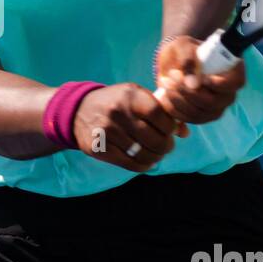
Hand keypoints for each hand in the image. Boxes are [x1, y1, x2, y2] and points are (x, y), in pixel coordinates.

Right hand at [71, 83, 188, 172]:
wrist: (78, 110)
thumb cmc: (116, 103)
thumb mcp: (136, 97)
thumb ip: (161, 111)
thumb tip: (184, 132)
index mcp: (130, 96)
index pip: (161, 116)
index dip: (171, 127)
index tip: (170, 130)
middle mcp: (118, 113)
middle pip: (156, 139)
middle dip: (166, 146)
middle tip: (166, 146)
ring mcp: (107, 132)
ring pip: (145, 154)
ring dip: (156, 158)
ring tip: (156, 154)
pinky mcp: (99, 149)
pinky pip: (131, 164)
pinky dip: (143, 165)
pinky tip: (146, 161)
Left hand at [154, 36, 245, 123]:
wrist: (173, 61)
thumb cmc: (184, 50)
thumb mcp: (184, 46)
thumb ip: (188, 60)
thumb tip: (193, 84)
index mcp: (233, 72)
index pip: (235, 83)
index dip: (219, 84)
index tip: (202, 77)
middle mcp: (228, 93)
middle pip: (213, 102)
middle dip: (187, 91)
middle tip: (171, 77)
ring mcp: (215, 108)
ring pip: (198, 114)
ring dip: (177, 100)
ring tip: (165, 82)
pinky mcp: (200, 116)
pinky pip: (188, 119)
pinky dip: (173, 108)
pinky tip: (163, 95)